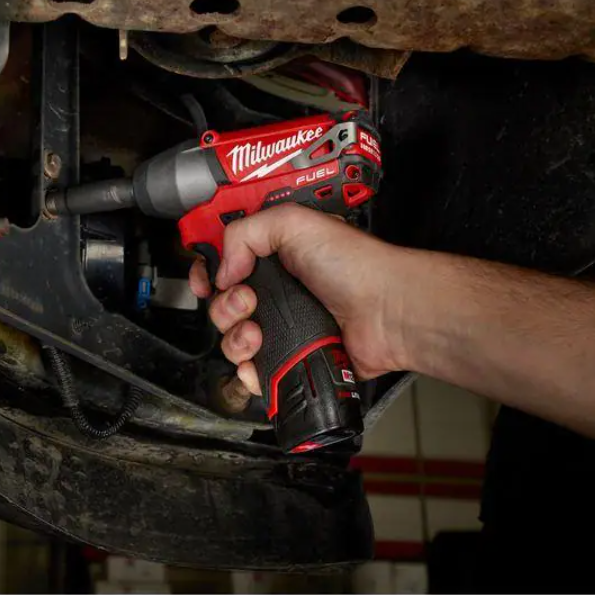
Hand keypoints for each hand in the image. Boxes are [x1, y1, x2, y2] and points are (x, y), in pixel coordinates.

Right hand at [188, 204, 410, 398]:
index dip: (207, 272)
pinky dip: (250, 368)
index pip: (223, 263)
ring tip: (258, 331)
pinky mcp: (291, 358)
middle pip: (221, 305)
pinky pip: (253, 371)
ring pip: (232, 340)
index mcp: (273, 256)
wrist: (388, 311)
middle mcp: (275, 292)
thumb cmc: (356, 265)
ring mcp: (283, 327)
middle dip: (224, 305)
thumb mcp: (294, 223)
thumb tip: (222, 268)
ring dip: (235, 337)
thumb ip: (244, 233)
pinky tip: (261, 356)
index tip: (207, 281)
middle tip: (248, 300)